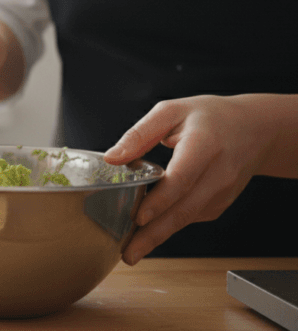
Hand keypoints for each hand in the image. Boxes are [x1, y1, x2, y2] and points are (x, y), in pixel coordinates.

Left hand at [104, 95, 272, 264]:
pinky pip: (190, 217)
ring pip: (187, 219)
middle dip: (154, 234)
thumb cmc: (208, 117)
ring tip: (131, 251)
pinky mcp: (219, 204)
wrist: (254, 129)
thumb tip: (112, 157)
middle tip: (128, 253)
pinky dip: (169, 226)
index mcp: (204, 144)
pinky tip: (148, 231)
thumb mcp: (171, 112)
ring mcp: (222, 192)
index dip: (159, 200)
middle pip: (184, 208)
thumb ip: (139, 134)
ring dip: (159, 237)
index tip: (138, 218)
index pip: (181, 178)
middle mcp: (218, 173)